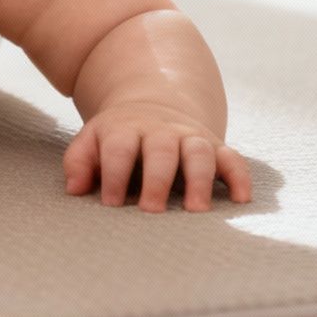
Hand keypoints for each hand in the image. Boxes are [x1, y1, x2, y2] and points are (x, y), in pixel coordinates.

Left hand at [63, 99, 251, 212]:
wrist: (155, 104)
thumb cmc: (118, 137)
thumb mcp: (93, 140)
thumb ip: (79, 161)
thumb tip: (75, 190)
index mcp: (126, 129)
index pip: (120, 149)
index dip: (115, 175)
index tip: (112, 204)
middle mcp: (161, 131)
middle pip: (161, 150)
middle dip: (157, 180)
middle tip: (151, 212)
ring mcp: (191, 137)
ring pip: (200, 152)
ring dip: (199, 180)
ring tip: (196, 210)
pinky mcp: (216, 147)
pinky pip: (233, 158)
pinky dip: (239, 176)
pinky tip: (242, 199)